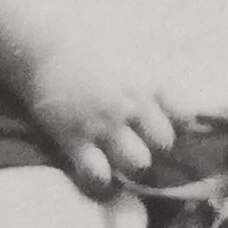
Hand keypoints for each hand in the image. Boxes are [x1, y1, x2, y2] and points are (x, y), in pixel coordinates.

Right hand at [14, 52, 182, 198]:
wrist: (42, 46)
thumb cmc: (90, 49)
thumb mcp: (134, 55)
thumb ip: (158, 83)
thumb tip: (185, 110)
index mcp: (148, 83)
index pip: (185, 117)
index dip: (180, 127)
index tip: (168, 127)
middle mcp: (131, 105)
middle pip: (164, 144)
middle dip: (156, 148)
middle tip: (140, 145)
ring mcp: (103, 124)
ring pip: (138, 164)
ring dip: (131, 165)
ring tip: (118, 160)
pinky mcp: (74, 139)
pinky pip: (98, 176)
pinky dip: (100, 181)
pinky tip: (97, 172)